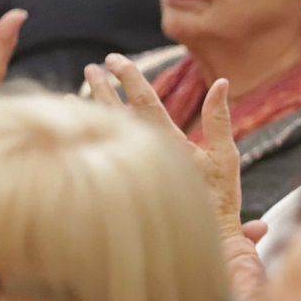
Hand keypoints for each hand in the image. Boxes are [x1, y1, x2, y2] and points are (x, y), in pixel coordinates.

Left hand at [85, 54, 244, 238]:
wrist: (207, 242)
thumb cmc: (220, 201)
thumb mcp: (225, 157)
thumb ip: (219, 118)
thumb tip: (222, 82)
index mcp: (169, 144)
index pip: (144, 102)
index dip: (129, 78)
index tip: (114, 59)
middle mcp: (146, 155)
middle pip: (116, 114)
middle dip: (104, 87)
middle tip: (92, 66)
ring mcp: (134, 171)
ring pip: (104, 134)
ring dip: (90, 110)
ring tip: (74, 90)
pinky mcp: (128, 185)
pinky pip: (100, 155)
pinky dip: (86, 137)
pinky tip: (75, 129)